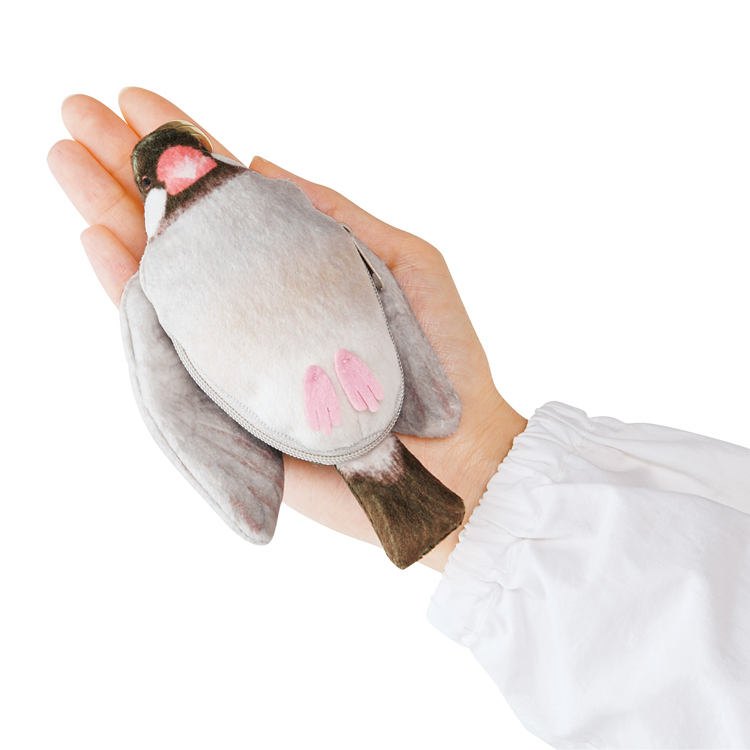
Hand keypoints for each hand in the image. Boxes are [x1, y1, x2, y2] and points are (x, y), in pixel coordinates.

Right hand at [48, 87, 526, 571]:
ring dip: (112, 213)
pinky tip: (99, 239)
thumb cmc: (440, 359)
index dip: (187, 148)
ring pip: (163, 274)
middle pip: (186, 227)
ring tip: (67, 156)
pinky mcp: (224, 400)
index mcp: (300, 264)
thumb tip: (261, 164)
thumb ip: (337, 215)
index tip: (140, 99)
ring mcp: (236, 348)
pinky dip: (130, 290)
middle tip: (77, 111)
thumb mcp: (404, 263)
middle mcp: (259, 301)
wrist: (449, 455)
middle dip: (130, 168)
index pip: (232, 197)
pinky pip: (167, 341)